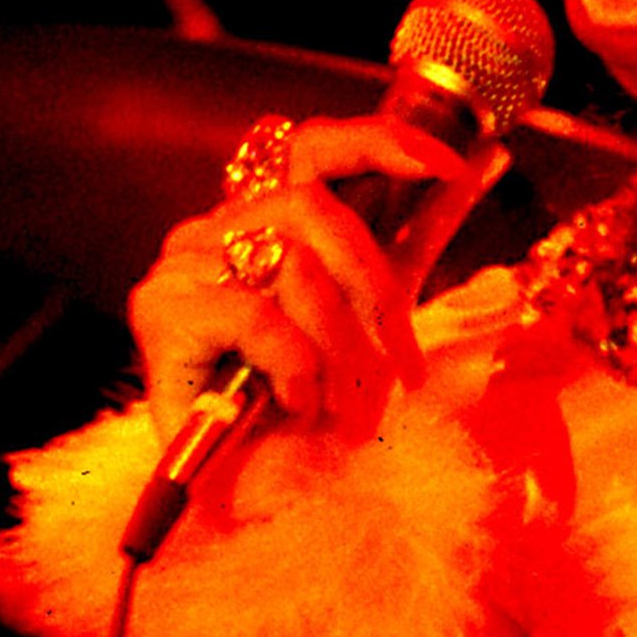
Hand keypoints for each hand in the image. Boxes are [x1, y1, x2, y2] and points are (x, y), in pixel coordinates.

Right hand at [125, 115, 506, 445]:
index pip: (311, 149)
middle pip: (311, 208)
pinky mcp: (161, 313)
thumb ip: (412, 239)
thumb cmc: (314, 405)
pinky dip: (295, 365)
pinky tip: (300, 403)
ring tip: (351, 407)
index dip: (374, 142)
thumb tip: (475, 169)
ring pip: (291, 263)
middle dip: (373, 287)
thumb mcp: (377, 313)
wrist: (258, 495)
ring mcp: (181, 267)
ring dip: (340, 343)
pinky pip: (255, 315)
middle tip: (402, 368)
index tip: (445, 165)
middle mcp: (213, 230)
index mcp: (261, 222)